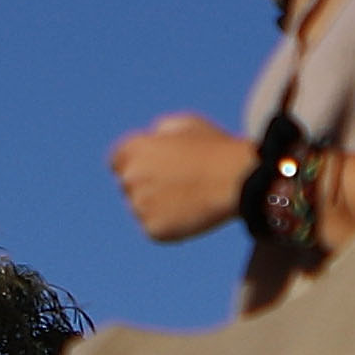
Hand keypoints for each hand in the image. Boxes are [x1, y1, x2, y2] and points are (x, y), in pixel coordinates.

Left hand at [112, 115, 258, 242]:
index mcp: (133, 149)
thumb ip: (161, 131)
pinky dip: (169, 226)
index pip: (117, 162)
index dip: (136, 165)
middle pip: (129, 186)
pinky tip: (191, 213)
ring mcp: (140, 205)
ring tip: (190, 198)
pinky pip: (155, 229)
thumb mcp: (187, 125)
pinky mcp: (153, 230)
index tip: (154, 171)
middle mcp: (130, 176)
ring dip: (158, 207)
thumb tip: (152, 138)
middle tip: (179, 186)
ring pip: (142, 209)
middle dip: (147, 186)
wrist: (237, 180)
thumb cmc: (216, 149)